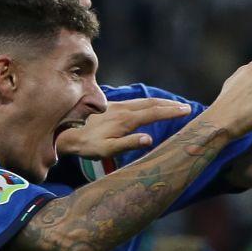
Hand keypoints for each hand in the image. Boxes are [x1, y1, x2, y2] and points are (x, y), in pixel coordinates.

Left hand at [56, 97, 190, 160]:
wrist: (64, 131)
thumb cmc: (87, 145)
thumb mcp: (107, 150)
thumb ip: (129, 143)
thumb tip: (149, 139)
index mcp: (126, 119)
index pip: (154, 113)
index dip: (172, 112)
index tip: (186, 110)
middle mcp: (124, 109)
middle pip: (152, 103)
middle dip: (170, 105)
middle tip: (186, 107)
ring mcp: (117, 105)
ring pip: (144, 101)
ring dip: (161, 102)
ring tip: (173, 104)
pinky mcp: (111, 105)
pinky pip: (136, 101)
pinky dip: (149, 102)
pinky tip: (150, 104)